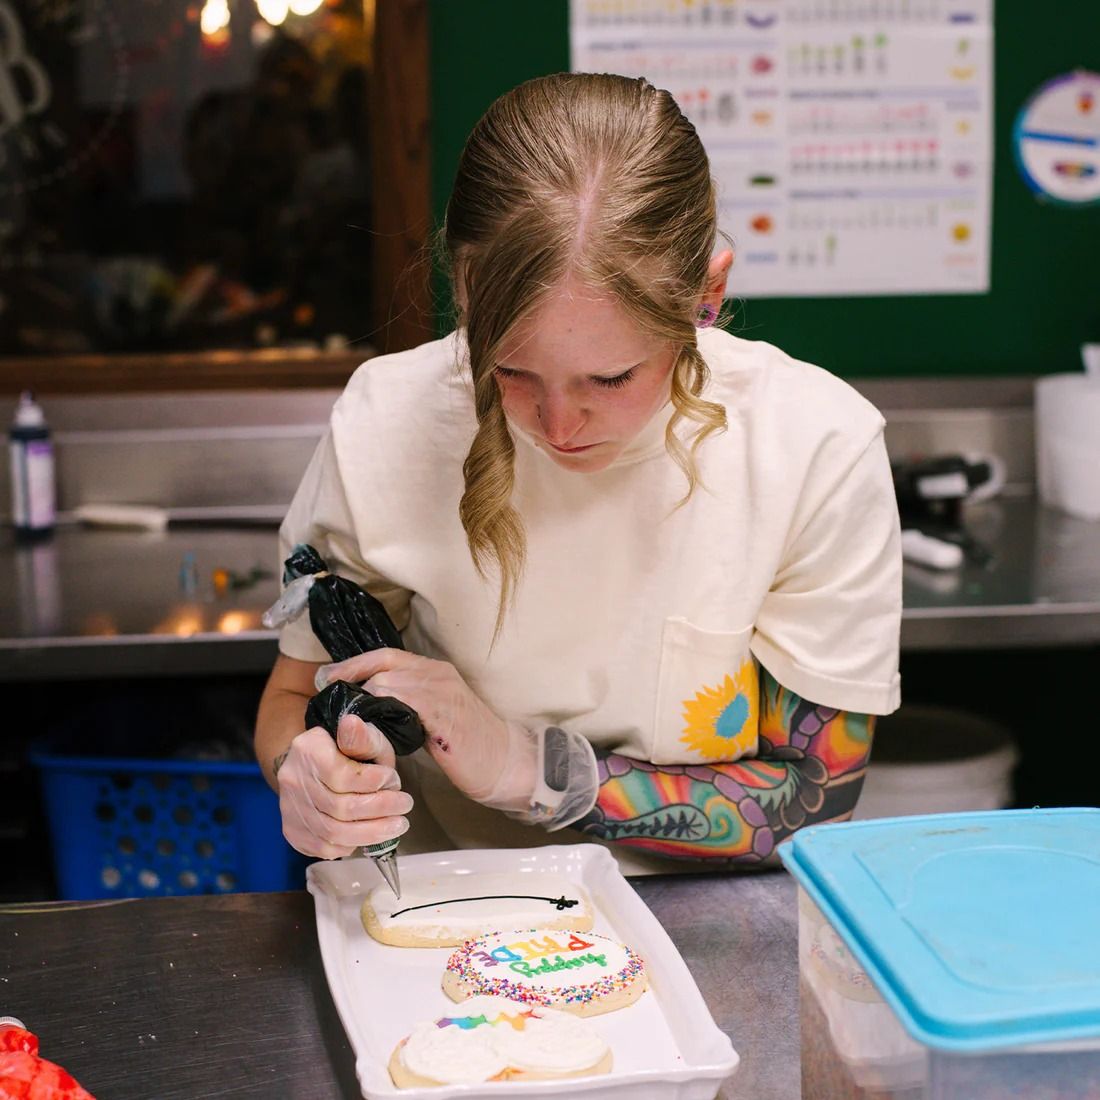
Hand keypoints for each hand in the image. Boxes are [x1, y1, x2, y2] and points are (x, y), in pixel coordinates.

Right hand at [275, 714, 412, 858]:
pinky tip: (369, 835)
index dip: (373, 782)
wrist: (314, 764)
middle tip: (405, 807)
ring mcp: (290, 808)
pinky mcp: (292, 830)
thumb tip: (351, 723)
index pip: (341, 774)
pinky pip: (323, 848)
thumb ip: (361, 736)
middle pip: (339, 807)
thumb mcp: (362, 735)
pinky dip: (351, 845)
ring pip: (332, 832)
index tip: (395, 780)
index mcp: (308, 749)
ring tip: (397, 825)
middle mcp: (293, 780)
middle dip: (380, 809)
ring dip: (372, 833)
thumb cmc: (347, 749)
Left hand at [316, 649, 533, 805]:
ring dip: (361, 700)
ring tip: (342, 716)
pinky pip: (402, 705)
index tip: (327, 675)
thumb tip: (369, 706)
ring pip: (388, 683)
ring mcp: (443, 692)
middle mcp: (438, 674)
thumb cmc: (469, 745)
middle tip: (325, 691)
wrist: (506, 762)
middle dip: (349, 676)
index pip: (386, 655)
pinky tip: (366, 729)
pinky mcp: (444, 715)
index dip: (354, 663)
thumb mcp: (435, 715)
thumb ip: (408, 704)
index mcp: (436, 671)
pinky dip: (379, 714)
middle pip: (383, 664)